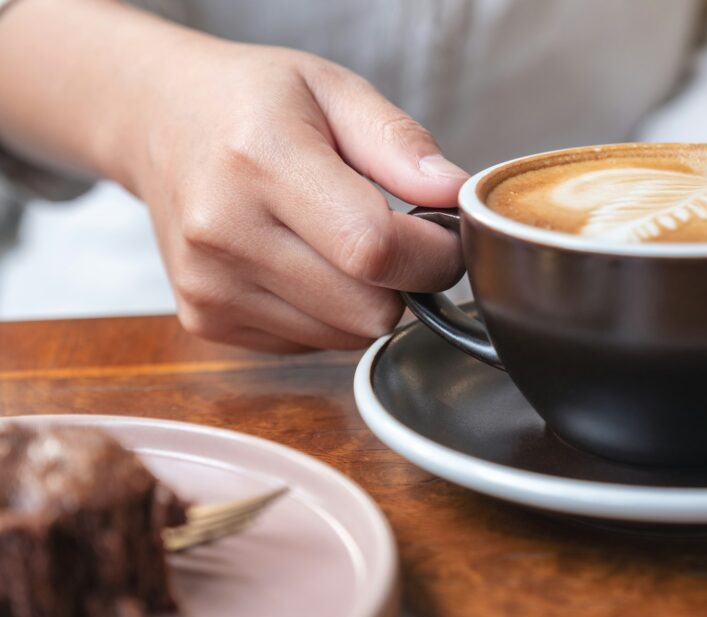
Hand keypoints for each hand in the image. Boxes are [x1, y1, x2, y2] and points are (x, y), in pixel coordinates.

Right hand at [127, 40, 466, 351]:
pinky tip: (303, 264)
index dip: (433, 256)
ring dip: (367, 300)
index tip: (445, 236)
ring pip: (345, 337)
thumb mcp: (334, 90)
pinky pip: (310, 344)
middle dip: (407, 281)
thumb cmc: (251, 102)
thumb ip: (400, 144)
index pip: (373, 249)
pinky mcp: (206, 320)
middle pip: (368, 309)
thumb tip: (454, 194)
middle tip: (397, 237)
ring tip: (339, 242)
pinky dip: (327, 314)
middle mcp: (224, 232)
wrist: (158, 123)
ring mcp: (210, 286)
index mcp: (261, 162)